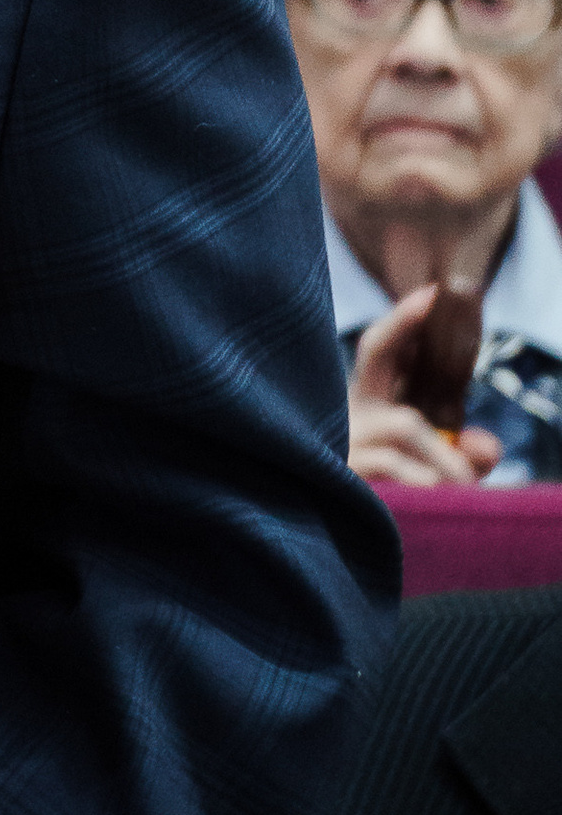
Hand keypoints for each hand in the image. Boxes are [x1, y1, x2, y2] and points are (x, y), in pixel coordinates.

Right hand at [347, 289, 502, 488]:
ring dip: (444, 449)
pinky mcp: (341, 467)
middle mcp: (353, 406)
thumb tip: (487, 445)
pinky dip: (419, 475)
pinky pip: (388, 463)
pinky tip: (437, 489)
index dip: (405, 320)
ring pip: (405, 422)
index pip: (385, 348)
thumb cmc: (385, 484)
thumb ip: (465, 451)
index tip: (433, 293)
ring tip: (467, 480)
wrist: (326, 520)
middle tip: (428, 301)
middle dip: (402, 325)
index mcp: (371, 398)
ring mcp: (343, 433)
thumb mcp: (432, 464)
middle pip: (374, 352)